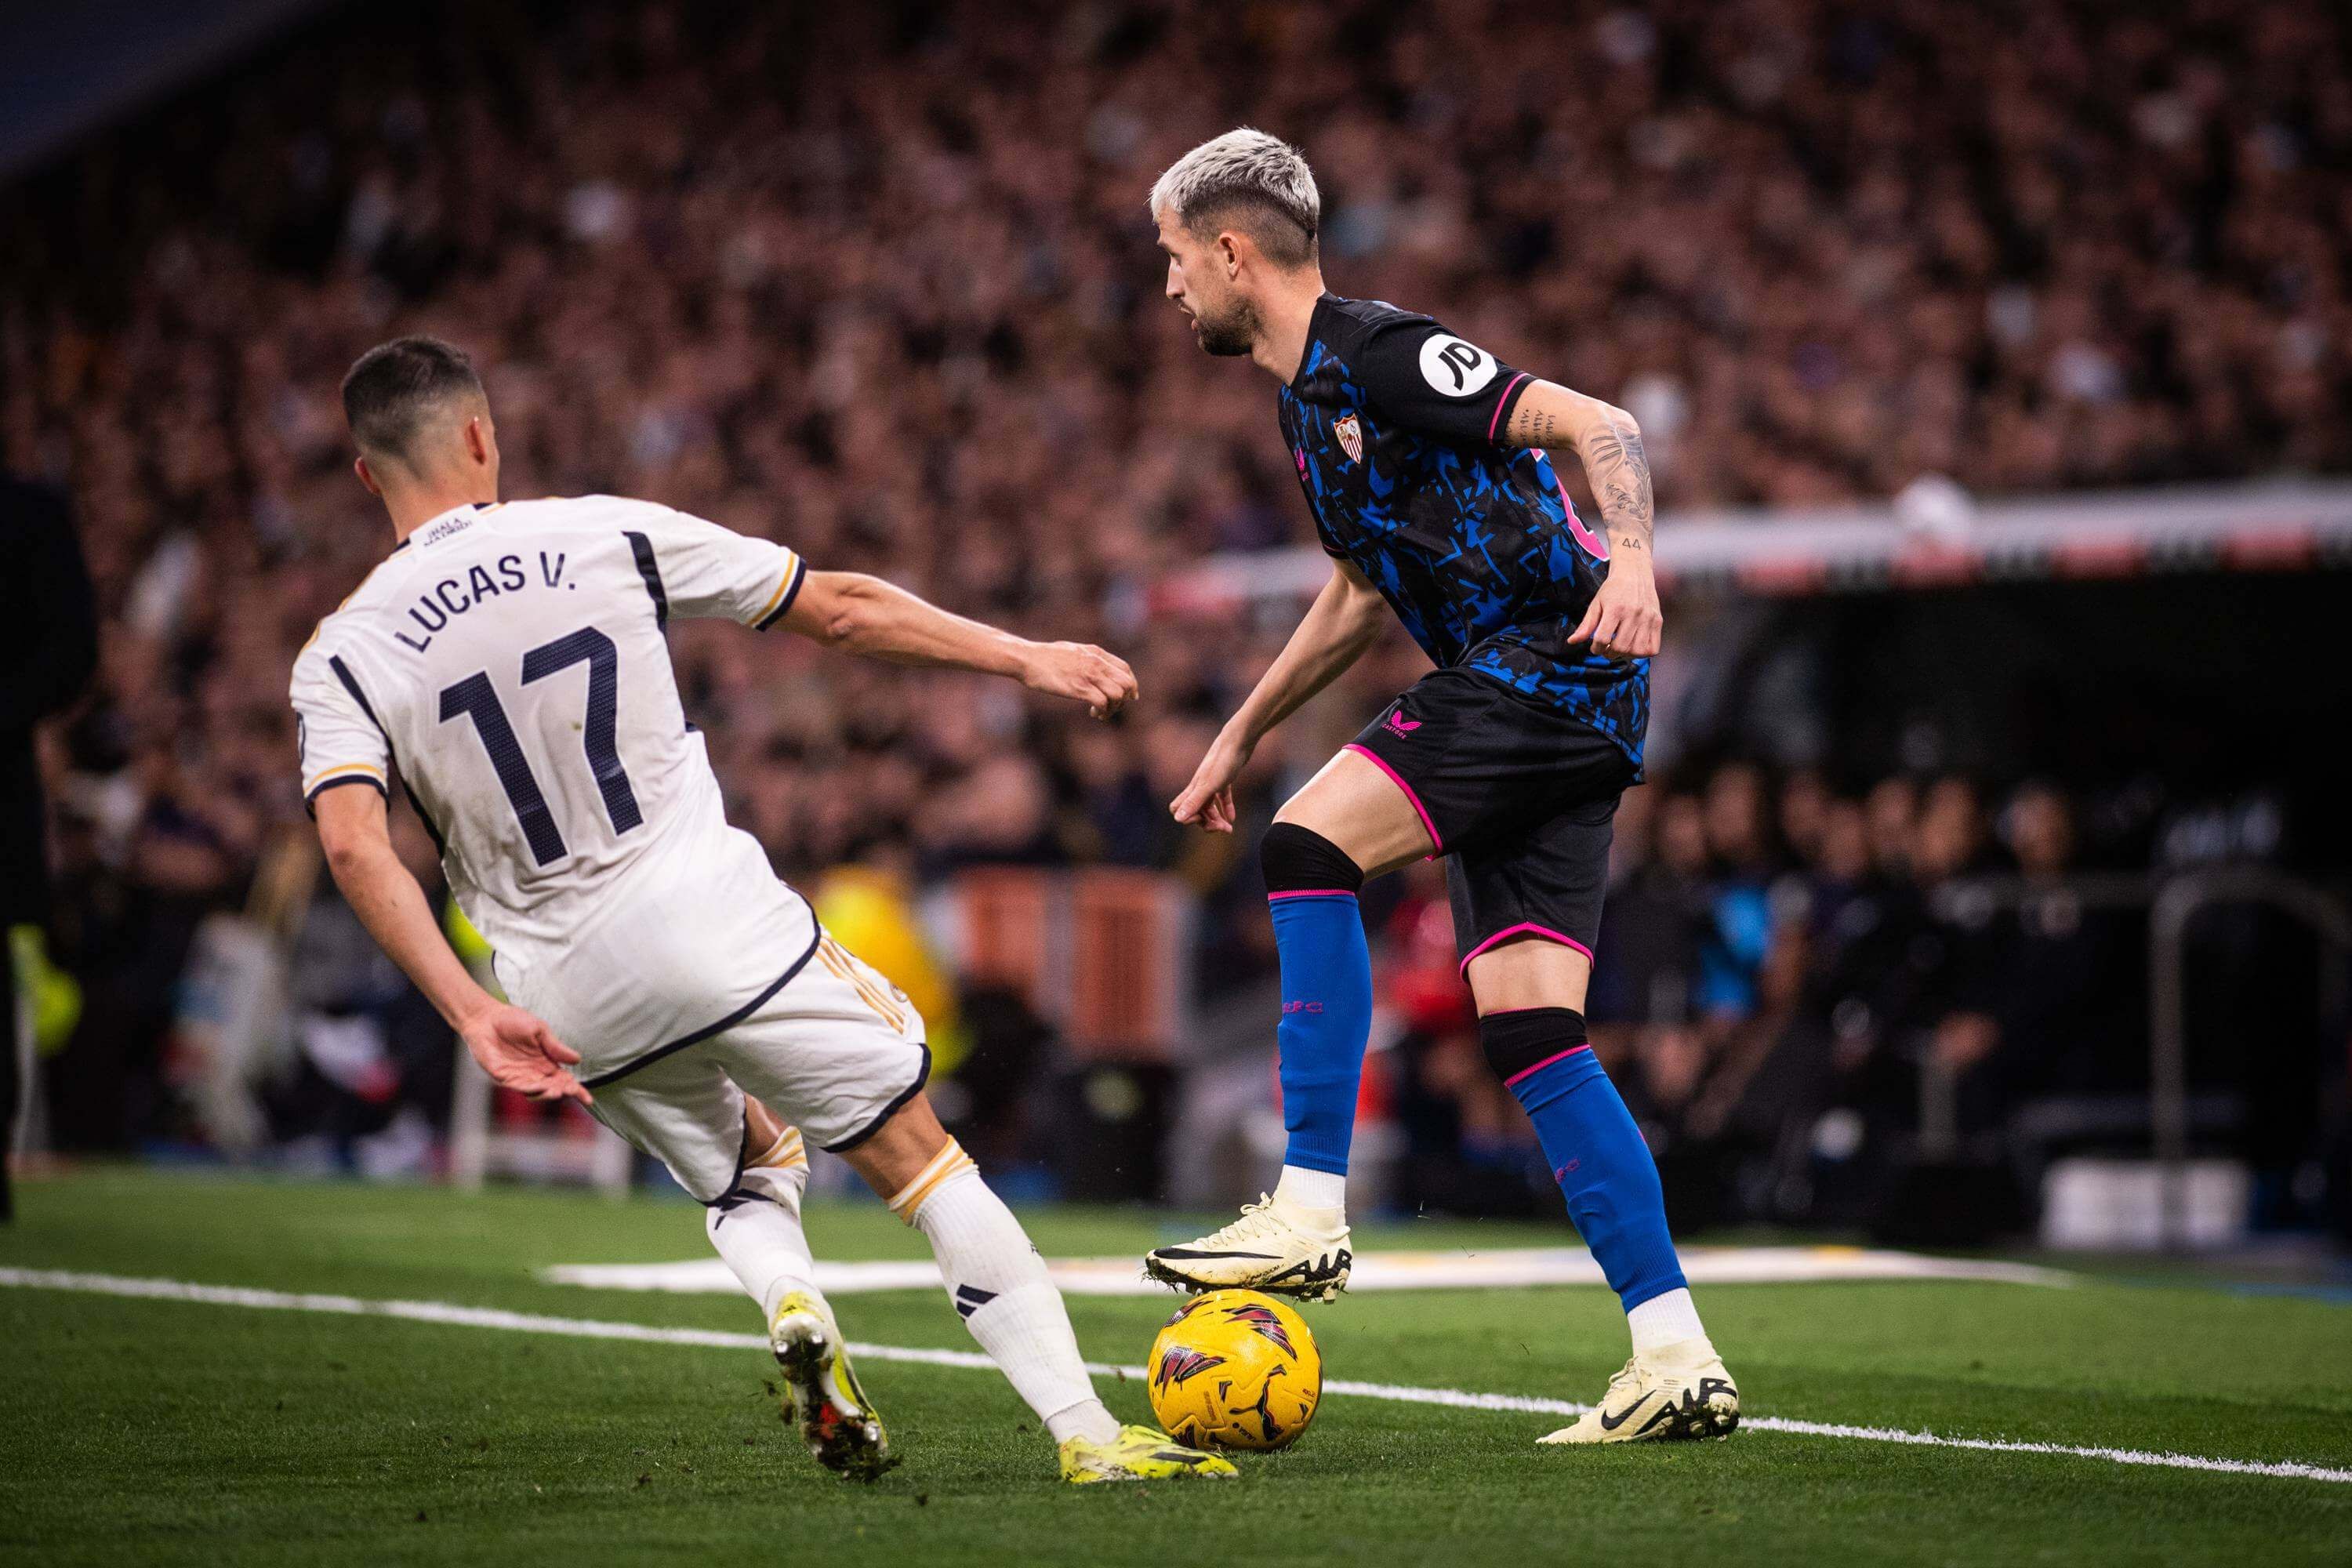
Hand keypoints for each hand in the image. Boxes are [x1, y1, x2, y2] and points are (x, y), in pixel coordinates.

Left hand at [458, 1002, 591, 1105]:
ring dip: (548, 1093)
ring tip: (559, 1091)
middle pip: (553, 1088)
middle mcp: (533, 1072)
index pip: (564, 1080)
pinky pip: (518, 1086)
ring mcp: (518, 1076)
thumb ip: (556, 1047)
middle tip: (572, 1091)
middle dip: (564, 1092)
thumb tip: (578, 1060)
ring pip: (536, 1091)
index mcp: (545, 1062)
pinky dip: (531, 1088)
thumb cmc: (512, 1020)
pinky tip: (541, 1087)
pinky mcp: (503, 1076)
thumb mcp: (540, 1031)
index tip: (588, 1100)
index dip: (576, 1090)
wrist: (486, 1017)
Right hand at [1020, 641, 1138, 718]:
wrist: (1028, 659)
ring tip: (1102, 713)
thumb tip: (1092, 666)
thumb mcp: (1072, 650)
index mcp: (1096, 653)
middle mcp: (1097, 663)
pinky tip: (1093, 713)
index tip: (1129, 697)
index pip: (1125, 669)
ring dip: (1114, 708)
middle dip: (1124, 699)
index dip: (1131, 685)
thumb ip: (1086, 658)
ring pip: (1118, 694)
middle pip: (1127, 683)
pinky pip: (1102, 702)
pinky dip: (1102, 711)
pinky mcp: (1079, 688)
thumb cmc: (1044, 656)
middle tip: (1112, 707)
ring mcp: (1089, 675)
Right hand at [1169, 728, 1250, 833]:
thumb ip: (1194, 802)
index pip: (1180, 809)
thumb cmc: (1224, 761)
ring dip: (1216, 819)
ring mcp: (1212, 782)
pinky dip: (1226, 808)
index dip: (1190, 819)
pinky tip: (1232, 818)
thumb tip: (1177, 819)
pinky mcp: (1225, 778)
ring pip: (1209, 806)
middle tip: (1223, 829)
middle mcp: (1200, 786)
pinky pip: (1222, 797)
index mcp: (1193, 788)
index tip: (1204, 821)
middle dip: (1207, 823)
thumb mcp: (1209, 785)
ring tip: (1228, 829)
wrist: (1239, 740)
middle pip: (1196, 811)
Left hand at [1566, 556, 1662, 661]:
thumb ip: (1586, 625)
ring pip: (1637, 650)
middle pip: (1620, 647)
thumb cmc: (1614, 588)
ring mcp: (1647, 618)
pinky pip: (1653, 648)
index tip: (1595, 647)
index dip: (1596, 649)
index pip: (1602, 639)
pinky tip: (1634, 646)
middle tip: (1607, 650)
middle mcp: (1633, 614)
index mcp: (1615, 609)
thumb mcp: (1596, 604)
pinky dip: (1642, 653)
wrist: (1634, 572)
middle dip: (1610, 654)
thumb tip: (1572, 641)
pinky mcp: (1657, 621)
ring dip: (1626, 655)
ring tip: (1620, 648)